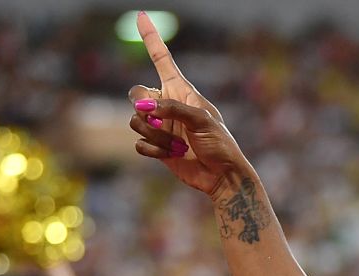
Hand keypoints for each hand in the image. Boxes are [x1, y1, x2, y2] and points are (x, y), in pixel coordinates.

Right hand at [127, 11, 249, 197]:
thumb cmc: (220, 144)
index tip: (141, 16)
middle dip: (144, 108)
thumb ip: (173, 109)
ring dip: (155, 135)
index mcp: (182, 91)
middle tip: (160, 120)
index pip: (162, 60)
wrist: (222, 176)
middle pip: (137, 93)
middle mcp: (167, 105)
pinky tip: (172, 156)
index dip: (151, 39)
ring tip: (177, 146)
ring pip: (136, 120)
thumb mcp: (202, 121)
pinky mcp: (156, 147)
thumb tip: (144, 107)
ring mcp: (161, 126)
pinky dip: (153, 151)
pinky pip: (139, 143)